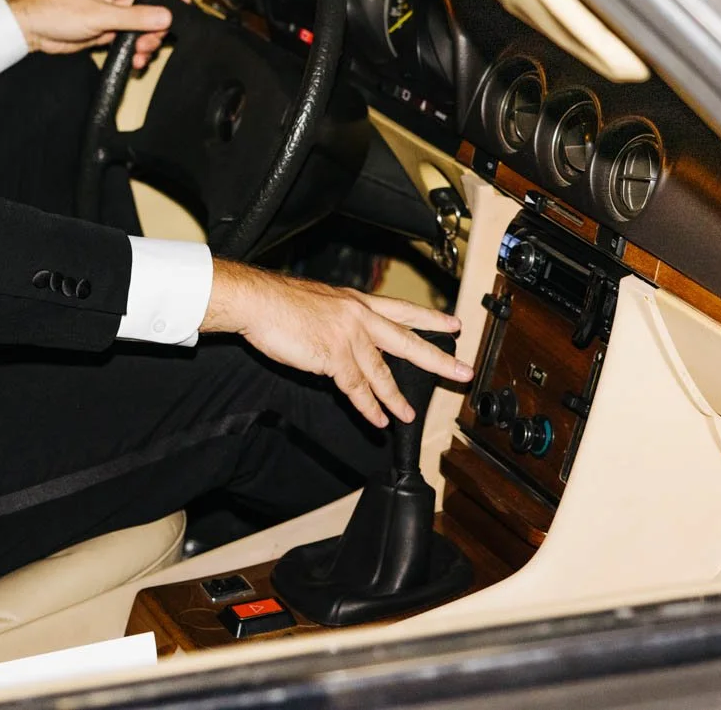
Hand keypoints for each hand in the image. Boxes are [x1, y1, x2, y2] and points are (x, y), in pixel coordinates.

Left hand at [7, 0, 175, 68]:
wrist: (32, 30)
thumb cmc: (55, 10)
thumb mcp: (99, 14)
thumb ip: (134, 17)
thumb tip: (165, 16)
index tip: (182, 3)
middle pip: (154, 1)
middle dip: (158, 22)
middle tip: (153, 38)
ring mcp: (114, 9)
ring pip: (145, 22)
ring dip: (148, 39)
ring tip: (141, 52)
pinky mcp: (108, 27)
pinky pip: (131, 36)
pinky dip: (136, 48)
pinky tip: (136, 59)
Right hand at [202, 259, 471, 428]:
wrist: (257, 301)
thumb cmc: (279, 303)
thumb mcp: (319, 302)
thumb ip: (338, 320)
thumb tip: (344, 339)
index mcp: (356, 301)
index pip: (402, 310)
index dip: (430, 318)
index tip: (454, 324)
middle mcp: (359, 316)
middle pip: (407, 341)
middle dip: (438, 359)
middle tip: (462, 372)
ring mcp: (349, 336)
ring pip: (382, 372)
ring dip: (396, 397)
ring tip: (408, 415)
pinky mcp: (334, 356)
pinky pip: (357, 388)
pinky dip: (369, 407)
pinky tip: (378, 419)